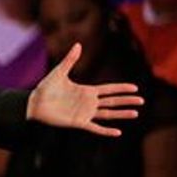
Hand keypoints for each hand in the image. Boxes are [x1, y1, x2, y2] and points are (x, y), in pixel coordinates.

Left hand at [27, 43, 142, 135]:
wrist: (34, 104)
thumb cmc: (45, 88)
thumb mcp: (59, 72)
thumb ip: (70, 60)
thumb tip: (78, 44)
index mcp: (86, 91)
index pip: (109, 89)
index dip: (121, 88)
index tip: (135, 87)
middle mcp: (88, 102)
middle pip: (112, 101)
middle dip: (126, 100)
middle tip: (141, 100)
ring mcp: (84, 113)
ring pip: (108, 114)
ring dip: (121, 114)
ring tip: (135, 113)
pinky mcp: (78, 122)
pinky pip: (95, 128)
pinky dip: (106, 130)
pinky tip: (117, 132)